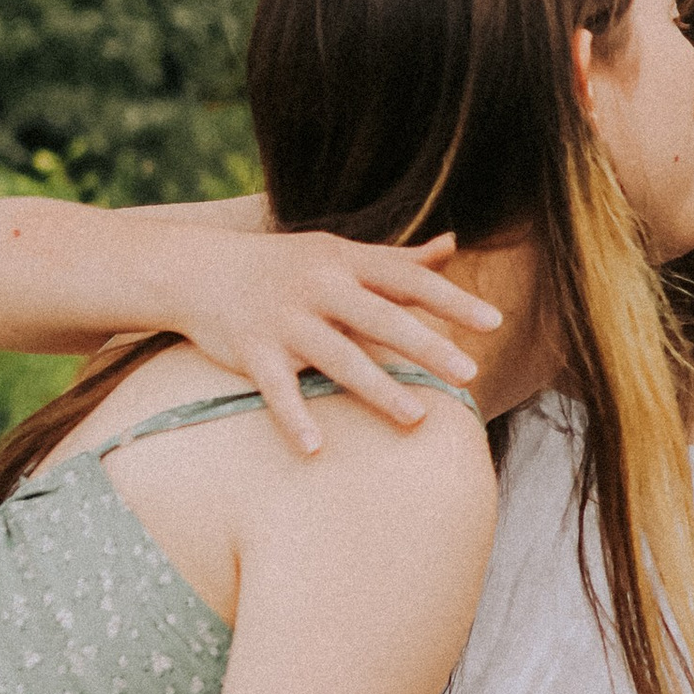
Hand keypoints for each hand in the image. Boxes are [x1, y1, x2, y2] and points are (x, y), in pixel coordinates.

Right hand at [165, 230, 500, 458]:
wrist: (199, 268)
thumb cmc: (285, 264)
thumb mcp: (339, 251)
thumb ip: (397, 257)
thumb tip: (452, 243)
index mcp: (346, 261)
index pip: (408, 279)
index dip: (451, 300)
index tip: (493, 322)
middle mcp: (319, 288)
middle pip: (381, 319)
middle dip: (426, 346)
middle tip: (468, 374)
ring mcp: (286, 320)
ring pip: (338, 357)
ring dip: (377, 389)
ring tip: (416, 418)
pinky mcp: (253, 352)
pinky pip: (277, 390)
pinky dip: (294, 419)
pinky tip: (316, 449)